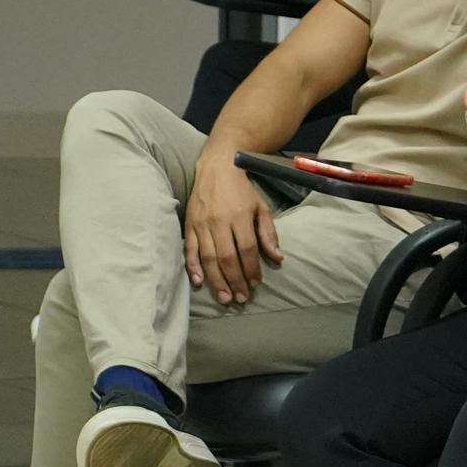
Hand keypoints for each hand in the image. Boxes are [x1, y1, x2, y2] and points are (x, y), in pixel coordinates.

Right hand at [182, 152, 284, 306]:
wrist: (217, 167)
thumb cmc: (242, 190)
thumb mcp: (261, 207)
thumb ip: (268, 233)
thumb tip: (277, 258)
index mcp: (240, 217)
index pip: (247, 249)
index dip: (252, 269)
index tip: (256, 284)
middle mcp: (219, 221)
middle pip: (227, 257)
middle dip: (235, 281)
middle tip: (240, 299)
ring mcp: (202, 224)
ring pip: (208, 257)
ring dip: (216, 280)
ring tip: (224, 297)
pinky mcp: (189, 224)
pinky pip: (189, 249)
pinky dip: (193, 266)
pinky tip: (199, 281)